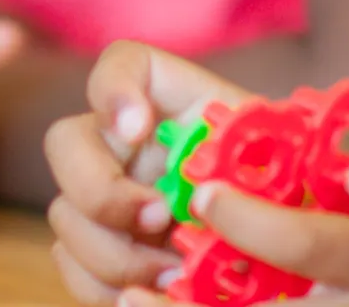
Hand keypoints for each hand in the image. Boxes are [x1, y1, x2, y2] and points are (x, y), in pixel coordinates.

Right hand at [46, 40, 262, 302]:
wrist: (279, 244)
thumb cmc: (283, 192)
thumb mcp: (278, 161)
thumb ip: (246, 155)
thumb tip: (215, 190)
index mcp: (169, 103)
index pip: (122, 65)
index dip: (114, 90)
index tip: (138, 127)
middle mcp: (123, 144)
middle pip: (66, 142)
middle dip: (102, 190)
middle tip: (157, 217)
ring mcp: (104, 196)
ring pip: (65, 215)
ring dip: (113, 252)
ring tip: (173, 274)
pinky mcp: (101, 248)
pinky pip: (71, 267)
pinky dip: (104, 287)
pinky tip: (154, 292)